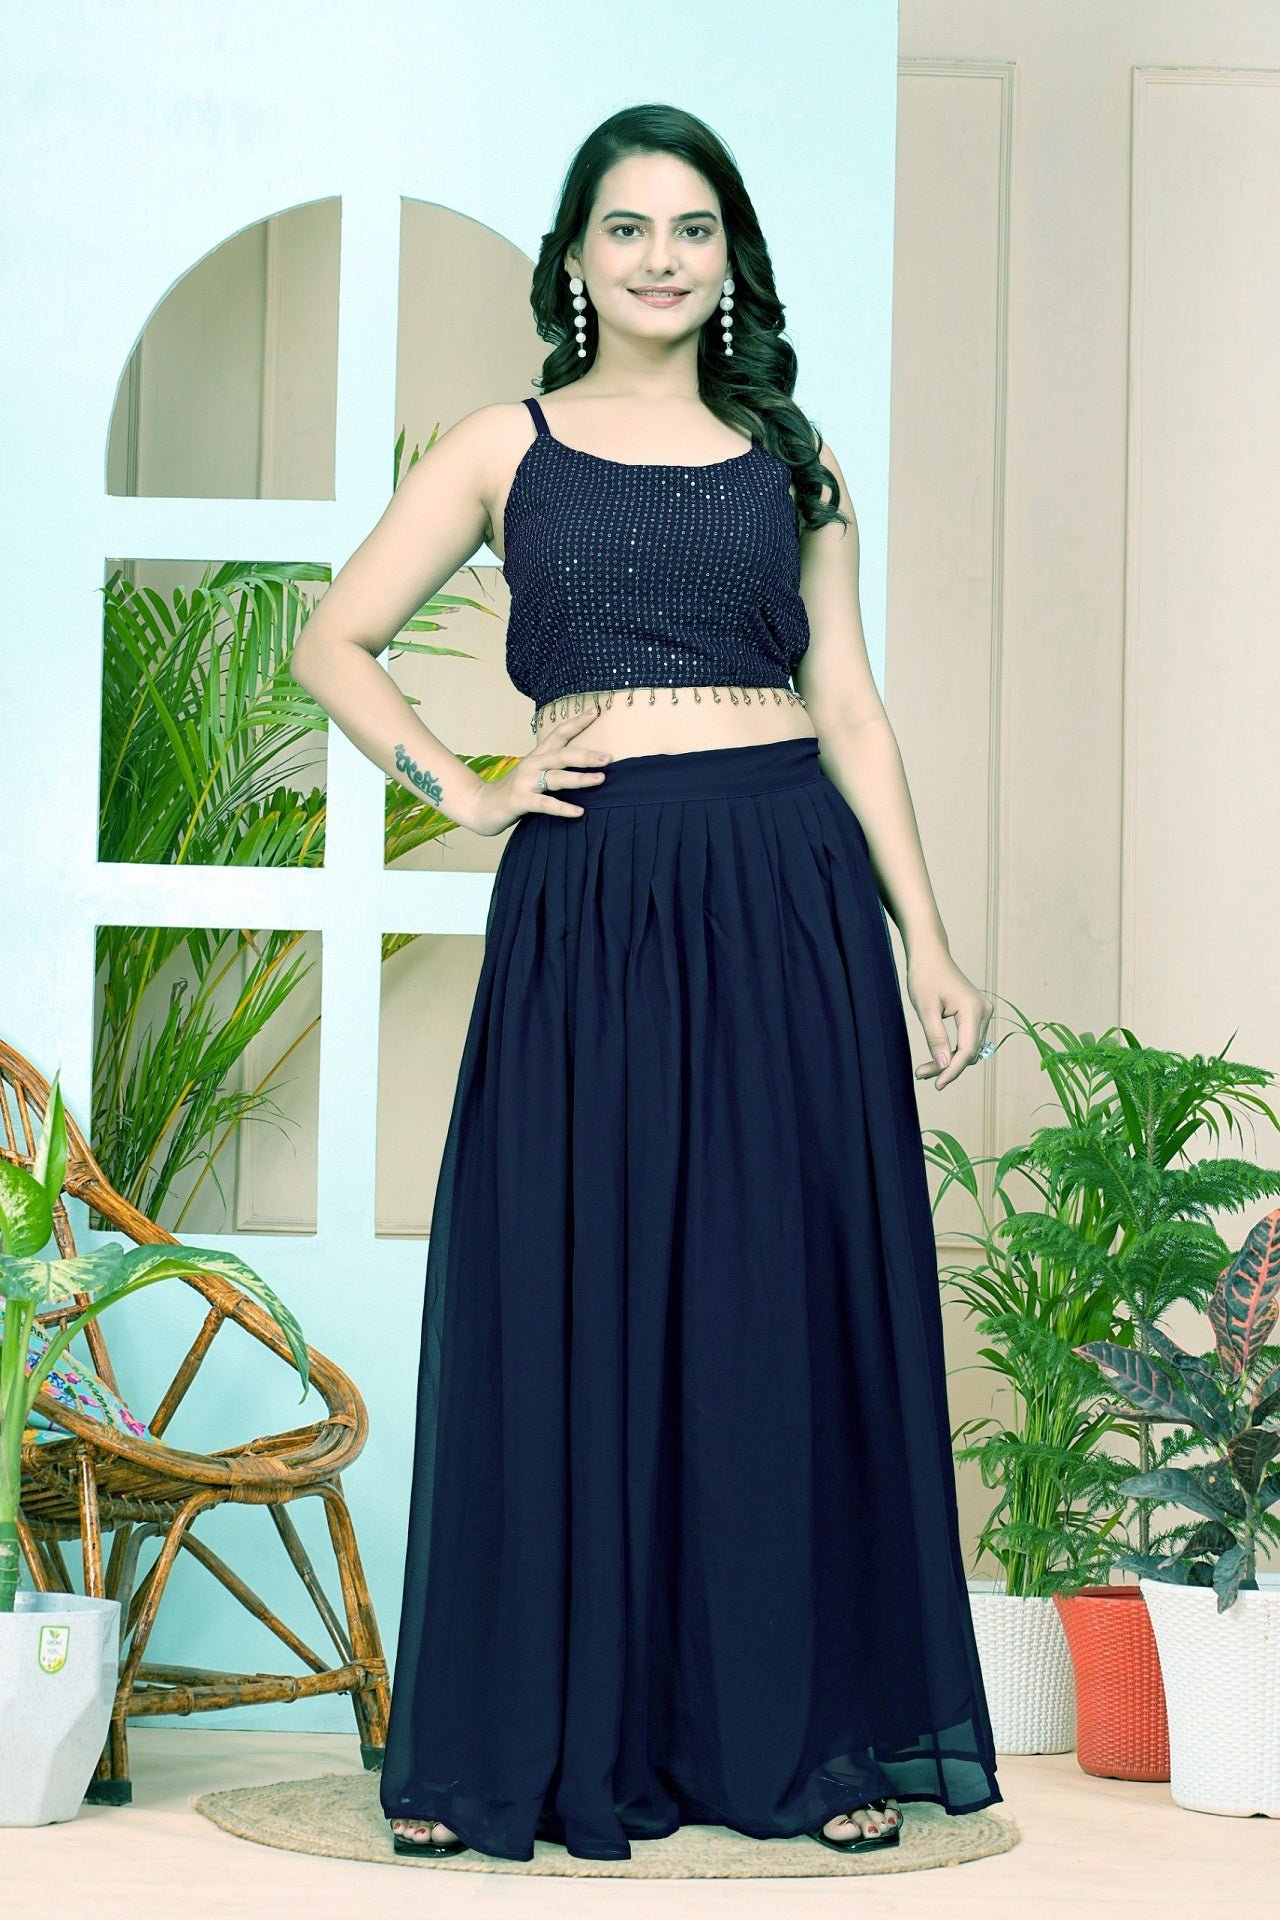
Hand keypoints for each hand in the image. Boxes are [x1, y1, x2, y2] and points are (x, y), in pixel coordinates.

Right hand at [468, 708, 612, 836]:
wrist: (480, 806)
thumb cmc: (514, 792)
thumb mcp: (534, 775)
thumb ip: (554, 770)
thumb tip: (585, 768)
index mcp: (537, 756)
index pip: (558, 734)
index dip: (576, 722)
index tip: (595, 711)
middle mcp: (532, 764)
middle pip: (562, 754)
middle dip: (586, 755)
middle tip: (608, 757)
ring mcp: (525, 781)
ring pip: (556, 777)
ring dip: (580, 778)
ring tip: (601, 779)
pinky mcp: (520, 800)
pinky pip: (545, 804)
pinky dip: (562, 808)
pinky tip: (579, 812)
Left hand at [905, 946, 993, 1090]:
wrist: (930, 955)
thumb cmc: (925, 976)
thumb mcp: (925, 1009)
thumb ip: (936, 1038)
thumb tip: (945, 1066)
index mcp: (973, 1009)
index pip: (967, 1050)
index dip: (952, 1070)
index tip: (937, 1084)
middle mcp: (984, 1011)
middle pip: (969, 1052)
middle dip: (947, 1067)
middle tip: (920, 1075)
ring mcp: (983, 1012)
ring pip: (969, 1048)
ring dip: (949, 1061)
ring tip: (924, 1070)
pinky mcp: (977, 1013)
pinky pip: (968, 1039)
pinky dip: (953, 1050)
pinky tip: (936, 1058)